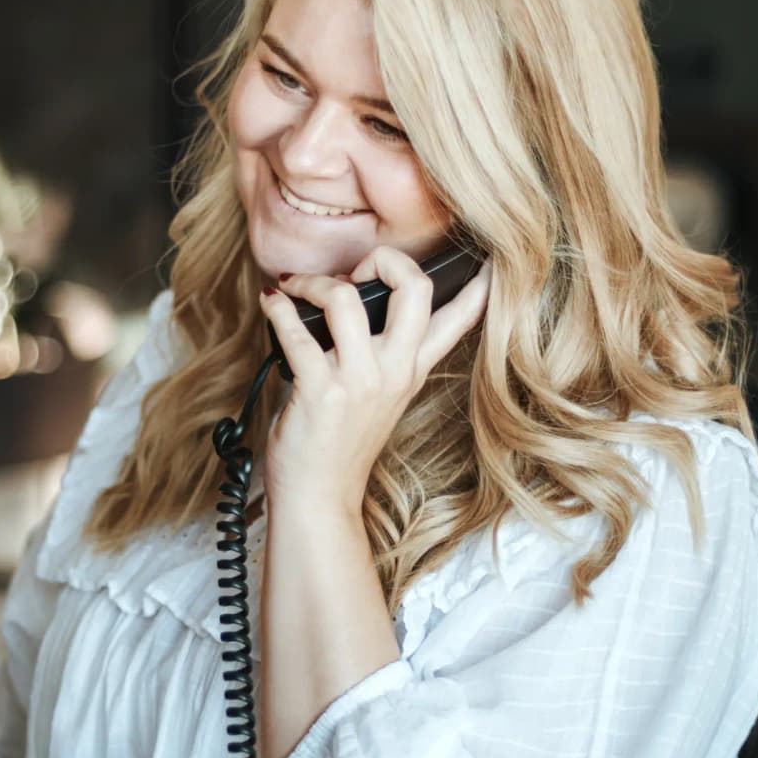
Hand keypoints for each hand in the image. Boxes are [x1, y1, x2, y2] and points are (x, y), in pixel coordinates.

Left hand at [258, 247, 491, 518]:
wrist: (320, 498)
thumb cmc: (340, 444)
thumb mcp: (381, 397)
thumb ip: (385, 355)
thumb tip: (357, 299)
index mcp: (412, 369)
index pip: (458, 321)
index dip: (477, 287)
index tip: (486, 260)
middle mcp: (394, 371)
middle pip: (414, 289)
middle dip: (386, 259)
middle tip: (355, 272)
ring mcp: (360, 380)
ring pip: (345, 299)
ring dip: (314, 283)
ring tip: (296, 288)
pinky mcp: (320, 391)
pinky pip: (296, 332)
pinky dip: (277, 309)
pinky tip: (271, 304)